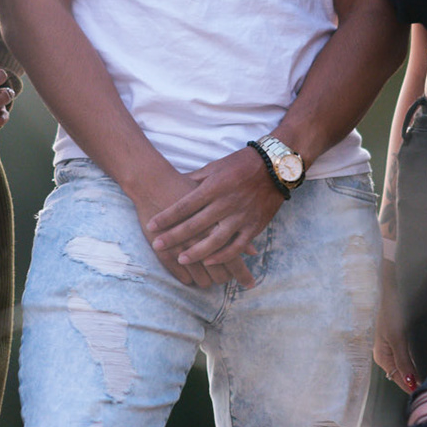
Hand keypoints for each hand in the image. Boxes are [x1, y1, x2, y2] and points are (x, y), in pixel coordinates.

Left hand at [144, 148, 281, 279]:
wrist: (275, 166)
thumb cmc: (241, 164)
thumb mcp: (215, 167)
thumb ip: (196, 179)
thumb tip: (175, 186)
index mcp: (214, 187)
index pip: (185, 205)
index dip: (167, 216)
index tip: (152, 225)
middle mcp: (226, 203)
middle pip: (195, 224)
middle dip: (174, 237)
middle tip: (157, 245)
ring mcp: (241, 216)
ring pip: (215, 240)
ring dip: (197, 252)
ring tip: (180, 259)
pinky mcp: (254, 226)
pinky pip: (237, 246)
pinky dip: (223, 255)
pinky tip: (209, 262)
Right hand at [372, 260, 417, 393]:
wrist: (390, 289)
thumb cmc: (391, 311)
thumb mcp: (397, 338)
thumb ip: (403, 361)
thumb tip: (410, 383)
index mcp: (382, 357)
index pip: (398, 380)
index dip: (411, 388)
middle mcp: (385, 356)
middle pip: (401, 376)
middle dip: (414, 384)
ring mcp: (391, 349)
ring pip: (405, 369)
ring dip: (416, 376)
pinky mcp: (398, 342)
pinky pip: (407, 360)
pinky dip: (414, 367)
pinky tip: (423, 370)